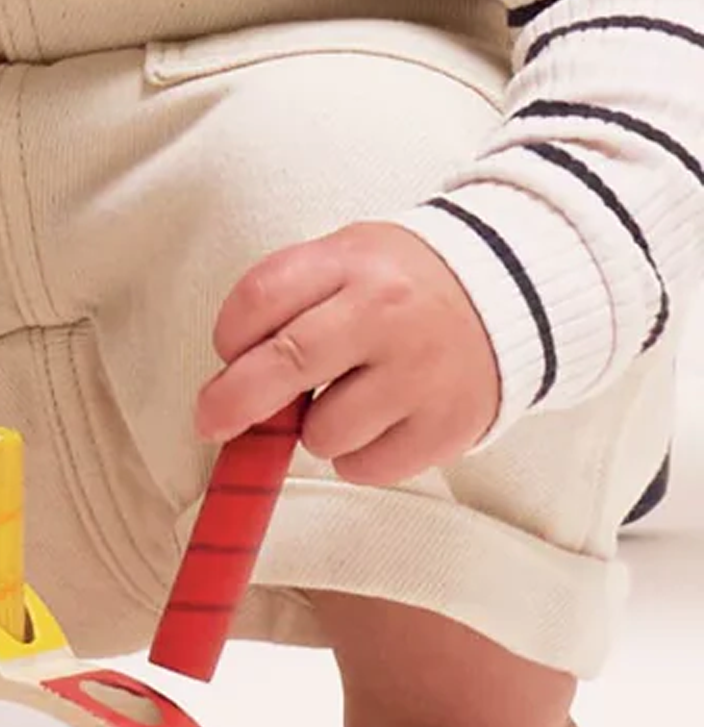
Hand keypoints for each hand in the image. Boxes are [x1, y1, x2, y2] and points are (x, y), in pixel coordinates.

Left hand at [195, 221, 499, 485]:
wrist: (514, 293)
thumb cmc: (403, 284)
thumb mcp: (346, 259)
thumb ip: (289, 302)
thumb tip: (231, 377)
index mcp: (352, 261)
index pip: (261, 297)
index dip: (228, 335)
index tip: (228, 354)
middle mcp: (387, 314)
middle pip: (286, 364)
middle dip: (232, 401)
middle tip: (212, 419)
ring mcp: (420, 374)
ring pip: (323, 431)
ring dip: (313, 429)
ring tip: (344, 399)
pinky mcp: (446, 427)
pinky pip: (365, 467)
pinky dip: (355, 456)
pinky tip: (377, 423)